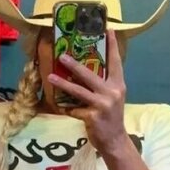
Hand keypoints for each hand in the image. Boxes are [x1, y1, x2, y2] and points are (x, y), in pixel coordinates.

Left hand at [48, 30, 128, 156]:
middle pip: (90, 74)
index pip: (116, 62)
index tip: (107, 29)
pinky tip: (59, 106)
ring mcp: (102, 104)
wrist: (115, 140)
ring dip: (63, 83)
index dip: (112, 46)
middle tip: (62, 55)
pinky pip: (74, 108)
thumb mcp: (113, 97)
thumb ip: (104, 84)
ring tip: (50, 76)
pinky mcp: (92, 116)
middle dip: (75, 65)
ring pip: (79, 90)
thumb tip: (85, 69)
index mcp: (118, 85)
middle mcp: (112, 92)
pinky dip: (66, 107)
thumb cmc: (111, 116)